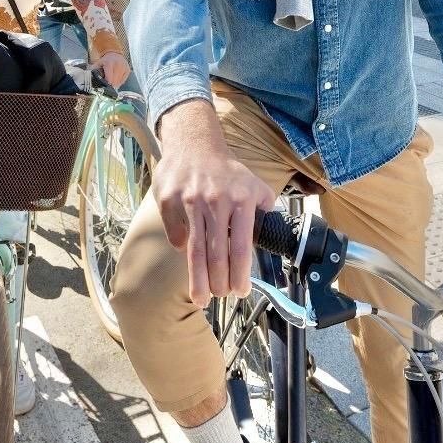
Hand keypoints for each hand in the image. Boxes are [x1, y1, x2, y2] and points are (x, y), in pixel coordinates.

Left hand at [94, 52, 130, 89]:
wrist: (114, 54)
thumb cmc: (105, 61)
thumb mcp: (98, 64)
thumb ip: (94, 71)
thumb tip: (88, 78)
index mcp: (110, 63)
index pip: (109, 78)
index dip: (106, 84)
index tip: (104, 86)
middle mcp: (118, 65)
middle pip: (114, 82)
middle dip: (110, 85)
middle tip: (106, 85)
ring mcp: (124, 67)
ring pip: (119, 82)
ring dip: (114, 84)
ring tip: (110, 81)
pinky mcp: (128, 70)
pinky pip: (123, 81)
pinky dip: (119, 82)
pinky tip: (115, 79)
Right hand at [153, 101, 277, 306]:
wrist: (194, 143)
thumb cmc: (226, 171)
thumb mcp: (254, 184)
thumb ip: (265, 208)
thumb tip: (274, 234)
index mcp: (241, 200)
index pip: (241, 246)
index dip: (241, 274)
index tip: (241, 292)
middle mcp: (215, 201)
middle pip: (217, 254)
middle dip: (219, 283)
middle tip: (221, 296)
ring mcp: (190, 201)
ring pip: (194, 249)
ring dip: (198, 279)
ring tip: (202, 299)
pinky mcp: (168, 200)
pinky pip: (175, 234)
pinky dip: (181, 248)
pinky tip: (187, 257)